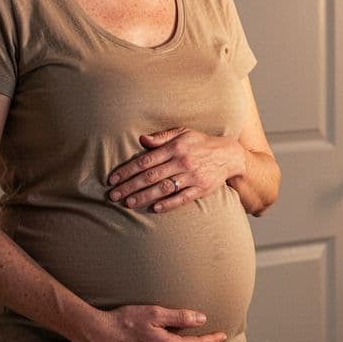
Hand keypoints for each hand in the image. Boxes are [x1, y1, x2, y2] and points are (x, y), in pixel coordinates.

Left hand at [106, 127, 246, 212]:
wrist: (229, 155)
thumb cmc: (200, 143)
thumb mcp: (183, 133)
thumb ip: (161, 137)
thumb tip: (142, 139)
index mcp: (175, 147)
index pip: (145, 160)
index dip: (127, 170)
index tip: (113, 179)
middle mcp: (182, 162)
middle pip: (150, 176)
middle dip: (129, 186)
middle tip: (113, 195)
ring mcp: (192, 177)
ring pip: (163, 188)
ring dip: (144, 196)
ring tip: (128, 203)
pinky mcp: (200, 189)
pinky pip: (182, 198)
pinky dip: (168, 204)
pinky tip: (154, 208)